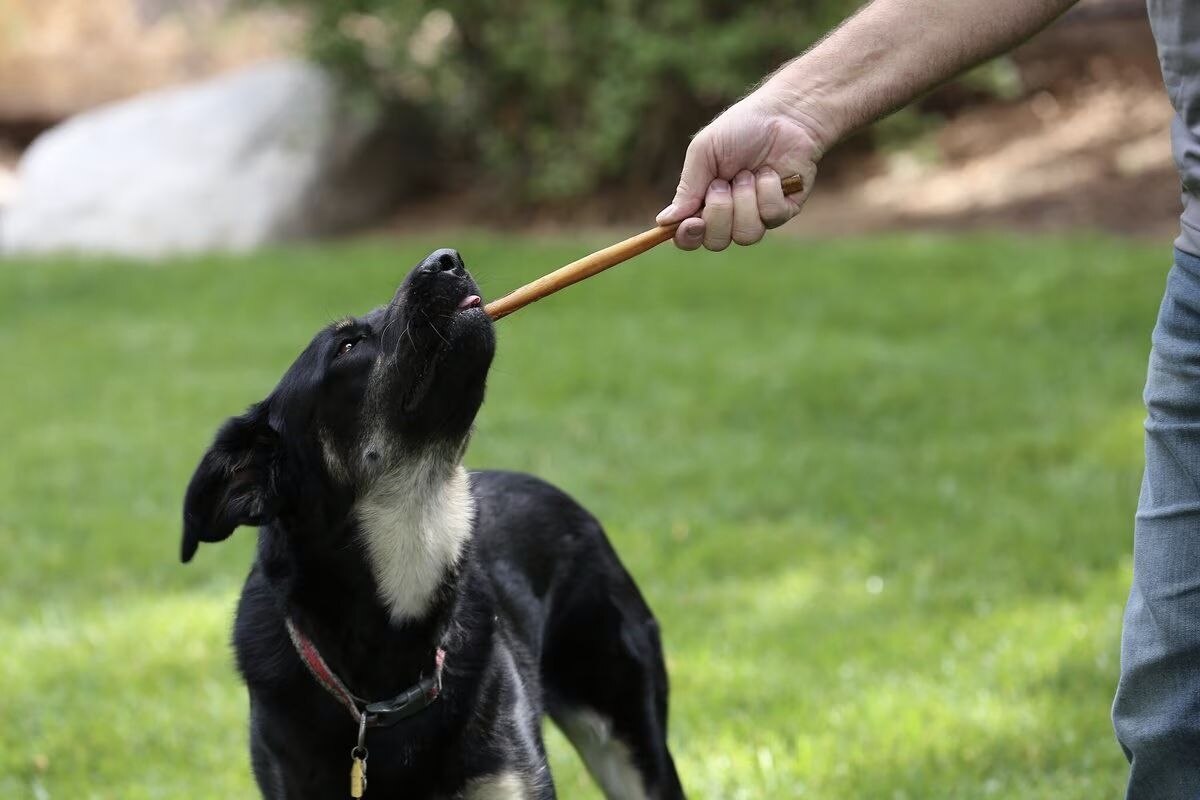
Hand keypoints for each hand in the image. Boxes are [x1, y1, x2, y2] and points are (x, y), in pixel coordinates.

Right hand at [656, 92, 824, 250]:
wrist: (783, 114)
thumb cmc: (739, 129)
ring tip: (749, 174)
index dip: (687, 237)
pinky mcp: (783, 211)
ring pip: (745, 235)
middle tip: (723, 183)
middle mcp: (729, 216)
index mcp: (703, 203)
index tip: (692, 222)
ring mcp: (757, 216)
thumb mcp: (704, 152)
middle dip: (719, 211)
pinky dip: (768, 190)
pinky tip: (771, 172)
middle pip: (716, 242)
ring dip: (744, 200)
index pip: (688, 237)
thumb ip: (687, 188)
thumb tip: (664, 221)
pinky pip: (771, 217)